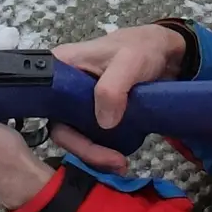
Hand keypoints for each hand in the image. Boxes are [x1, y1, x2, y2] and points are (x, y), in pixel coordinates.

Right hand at [53, 23, 188, 165]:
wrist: (165, 53)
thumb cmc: (143, 48)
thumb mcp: (129, 61)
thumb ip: (112, 88)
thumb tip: (104, 123)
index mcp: (62, 65)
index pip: (45, 103)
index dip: (62, 126)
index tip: (84, 145)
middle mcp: (64, 86)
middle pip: (61, 125)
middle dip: (85, 148)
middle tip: (114, 161)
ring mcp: (79, 101)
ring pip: (76, 135)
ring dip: (96, 153)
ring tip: (120, 163)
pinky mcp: (93, 113)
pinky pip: (91, 136)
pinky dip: (103, 150)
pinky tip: (119, 158)